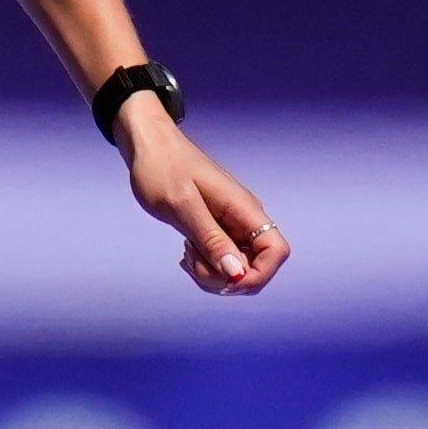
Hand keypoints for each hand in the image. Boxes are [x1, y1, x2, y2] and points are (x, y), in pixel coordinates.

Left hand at [122, 112, 286, 294]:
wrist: (150, 149)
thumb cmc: (163, 168)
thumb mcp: (182, 206)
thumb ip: (211, 239)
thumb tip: (237, 272)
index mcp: (243, 209)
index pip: (277, 251)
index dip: (259, 274)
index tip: (226, 279)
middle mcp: (244, 220)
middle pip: (257, 267)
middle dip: (227, 279)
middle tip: (192, 261)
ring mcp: (232, 227)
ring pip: (237, 270)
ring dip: (212, 274)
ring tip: (186, 253)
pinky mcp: (218, 231)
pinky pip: (222, 262)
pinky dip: (205, 267)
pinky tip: (187, 253)